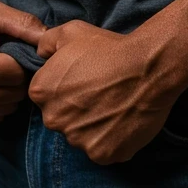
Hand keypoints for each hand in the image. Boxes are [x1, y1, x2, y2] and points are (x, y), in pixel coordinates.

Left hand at [29, 20, 180, 164]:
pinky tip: (123, 118)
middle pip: (61, 117)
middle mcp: (54, 120)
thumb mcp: (70, 31)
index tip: (84, 78)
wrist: (147, 68)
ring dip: (93, 125)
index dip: (66, 85)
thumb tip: (40, 54)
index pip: (46, 94)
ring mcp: (78, 141)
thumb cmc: (108, 48)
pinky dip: (111, 138)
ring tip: (114, 104)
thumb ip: (45, 42)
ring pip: (81, 135)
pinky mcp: (103, 155)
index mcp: (41, 92)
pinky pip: (103, 149)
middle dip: (75, 108)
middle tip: (100, 91)